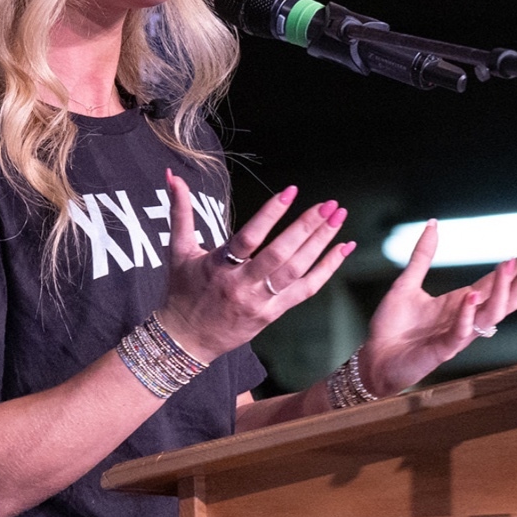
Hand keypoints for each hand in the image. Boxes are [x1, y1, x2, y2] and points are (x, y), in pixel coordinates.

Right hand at [158, 171, 353, 362]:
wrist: (186, 339)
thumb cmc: (182, 291)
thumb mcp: (178, 251)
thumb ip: (180, 212)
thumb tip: (173, 177)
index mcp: (218, 267)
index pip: (248, 238)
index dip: (270, 214)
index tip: (290, 192)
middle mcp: (242, 285)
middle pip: (280, 255)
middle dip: (307, 228)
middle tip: (328, 205)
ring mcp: (261, 301)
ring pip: (297, 271)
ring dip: (321, 243)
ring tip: (338, 217)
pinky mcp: (274, 313)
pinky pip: (307, 289)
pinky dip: (328, 268)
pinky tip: (344, 248)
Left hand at [360, 220, 516, 396]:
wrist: (374, 359)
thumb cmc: (393, 327)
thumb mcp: (407, 283)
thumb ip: (423, 255)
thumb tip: (432, 223)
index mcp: (462, 302)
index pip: (499, 281)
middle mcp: (466, 318)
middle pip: (507, 297)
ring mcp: (457, 336)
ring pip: (491, 315)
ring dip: (502, 291)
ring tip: (507, 265)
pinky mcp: (441, 351)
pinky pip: (460, 334)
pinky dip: (467, 316)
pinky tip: (471, 297)